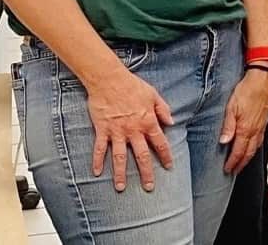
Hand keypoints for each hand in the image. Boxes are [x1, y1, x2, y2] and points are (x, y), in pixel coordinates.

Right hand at [86, 69, 174, 192]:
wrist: (109, 80)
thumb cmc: (133, 85)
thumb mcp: (154, 94)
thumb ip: (163, 109)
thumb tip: (172, 122)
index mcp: (148, 122)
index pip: (160, 143)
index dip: (165, 156)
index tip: (169, 167)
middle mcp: (133, 130)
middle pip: (141, 156)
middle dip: (146, 173)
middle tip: (149, 187)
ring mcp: (117, 132)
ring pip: (120, 157)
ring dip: (120, 173)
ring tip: (121, 187)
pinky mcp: (102, 130)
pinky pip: (99, 148)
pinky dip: (97, 161)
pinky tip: (96, 173)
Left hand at [220, 70, 267, 173]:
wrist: (263, 78)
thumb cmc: (248, 89)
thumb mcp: (232, 107)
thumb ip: (228, 126)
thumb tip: (223, 142)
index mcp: (246, 128)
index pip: (239, 152)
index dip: (232, 163)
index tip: (227, 169)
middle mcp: (255, 130)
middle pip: (248, 153)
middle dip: (241, 164)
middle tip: (234, 171)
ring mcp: (261, 126)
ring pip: (255, 147)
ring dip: (248, 157)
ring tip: (242, 162)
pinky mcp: (265, 120)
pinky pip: (260, 139)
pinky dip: (255, 147)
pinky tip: (252, 146)